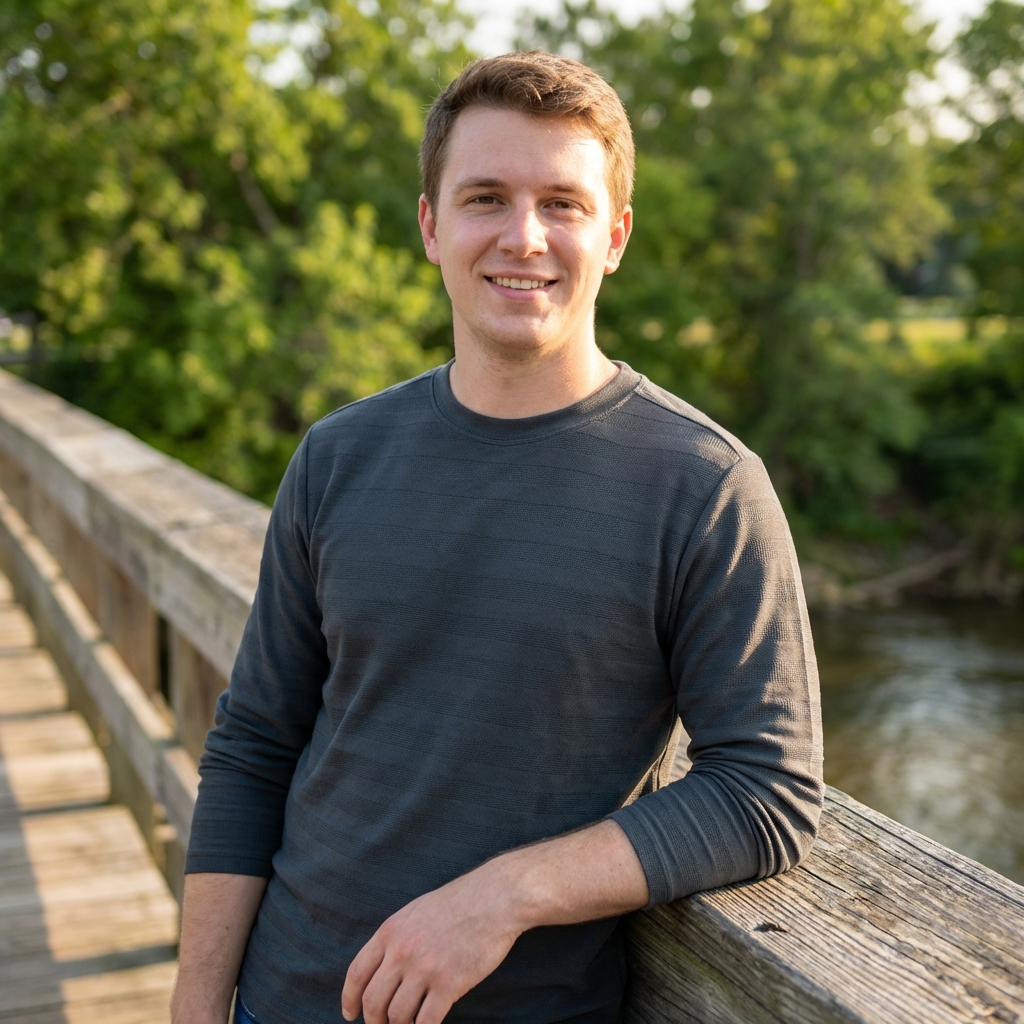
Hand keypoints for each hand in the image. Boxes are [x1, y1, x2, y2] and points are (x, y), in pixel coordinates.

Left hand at [341, 858, 521, 1023]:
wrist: (495, 898)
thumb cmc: (460, 903)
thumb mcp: (416, 911)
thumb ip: (396, 937)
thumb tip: (382, 966)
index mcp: (390, 931)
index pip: (357, 974)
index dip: (350, 999)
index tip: (350, 1014)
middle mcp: (402, 951)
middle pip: (373, 1002)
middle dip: (374, 1022)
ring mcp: (425, 968)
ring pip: (397, 1017)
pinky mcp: (449, 984)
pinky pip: (426, 1022)